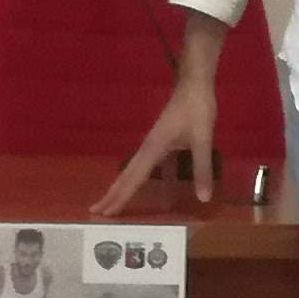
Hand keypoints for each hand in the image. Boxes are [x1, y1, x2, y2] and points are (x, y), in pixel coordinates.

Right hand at [99, 77, 217, 213]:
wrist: (194, 85)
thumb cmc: (196, 109)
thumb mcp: (203, 139)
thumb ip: (202, 168)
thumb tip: (203, 198)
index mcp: (153, 149)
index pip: (134, 179)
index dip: (121, 197)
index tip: (105, 212)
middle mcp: (148, 149)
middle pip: (126, 176)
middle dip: (112, 194)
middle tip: (95, 212)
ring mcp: (153, 145)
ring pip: (134, 171)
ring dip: (123, 187)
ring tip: (112, 204)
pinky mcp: (161, 142)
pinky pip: (147, 166)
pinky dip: (141, 178)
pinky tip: (147, 187)